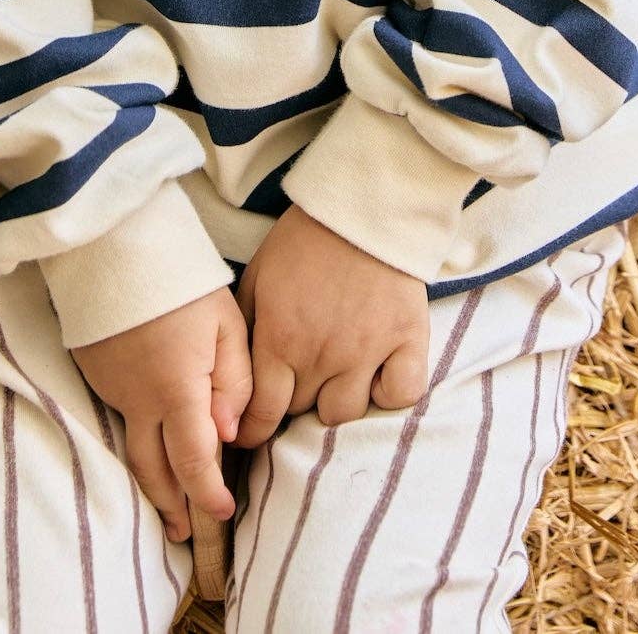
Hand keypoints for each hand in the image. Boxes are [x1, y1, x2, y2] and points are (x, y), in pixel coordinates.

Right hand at [71, 286, 253, 543]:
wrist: (114, 245)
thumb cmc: (181, 280)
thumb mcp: (225, 322)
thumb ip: (234, 382)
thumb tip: (229, 436)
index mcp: (177, 390)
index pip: (193, 461)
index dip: (208, 494)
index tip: (223, 512)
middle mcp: (139, 399)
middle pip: (153, 469)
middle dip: (172, 505)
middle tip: (184, 532)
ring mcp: (112, 388)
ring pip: (131, 449)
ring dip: (150, 482)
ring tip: (167, 505)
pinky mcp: (95, 373)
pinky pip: (119, 418)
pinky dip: (136, 442)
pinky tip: (150, 444)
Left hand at [230, 205, 428, 447]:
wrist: (360, 205)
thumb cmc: (303, 239)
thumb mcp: (258, 276)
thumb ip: (244, 328)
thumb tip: (230, 373)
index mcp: (280, 338)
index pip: (262, 412)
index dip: (252, 430)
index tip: (250, 432)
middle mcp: (323, 354)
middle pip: (301, 412)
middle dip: (291, 403)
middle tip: (293, 384)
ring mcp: (368, 350)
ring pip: (345, 413)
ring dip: (333, 401)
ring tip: (331, 380)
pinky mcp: (407, 339)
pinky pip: (399, 394)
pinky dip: (387, 393)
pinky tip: (375, 376)